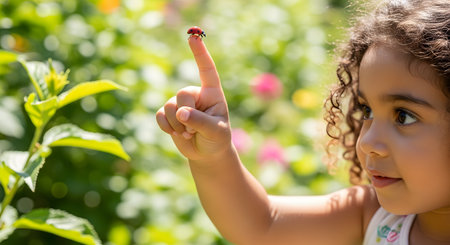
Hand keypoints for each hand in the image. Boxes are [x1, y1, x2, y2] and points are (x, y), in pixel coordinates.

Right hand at [156, 36, 231, 160]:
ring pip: (169, 106)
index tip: (193, 37)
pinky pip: (160, 115)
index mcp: (212, 92)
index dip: (200, 53)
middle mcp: (195, 94)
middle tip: (194, 130)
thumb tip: (180, 113)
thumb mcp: (215, 131)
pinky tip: (175, 134)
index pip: (207, 70)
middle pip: (182, 94)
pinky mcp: (169, 114)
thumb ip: (200, 121)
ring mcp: (180, 103)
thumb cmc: (217, 139)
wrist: (207, 153)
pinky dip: (166, 127)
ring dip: (177, 125)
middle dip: (186, 115)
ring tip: (189, 134)